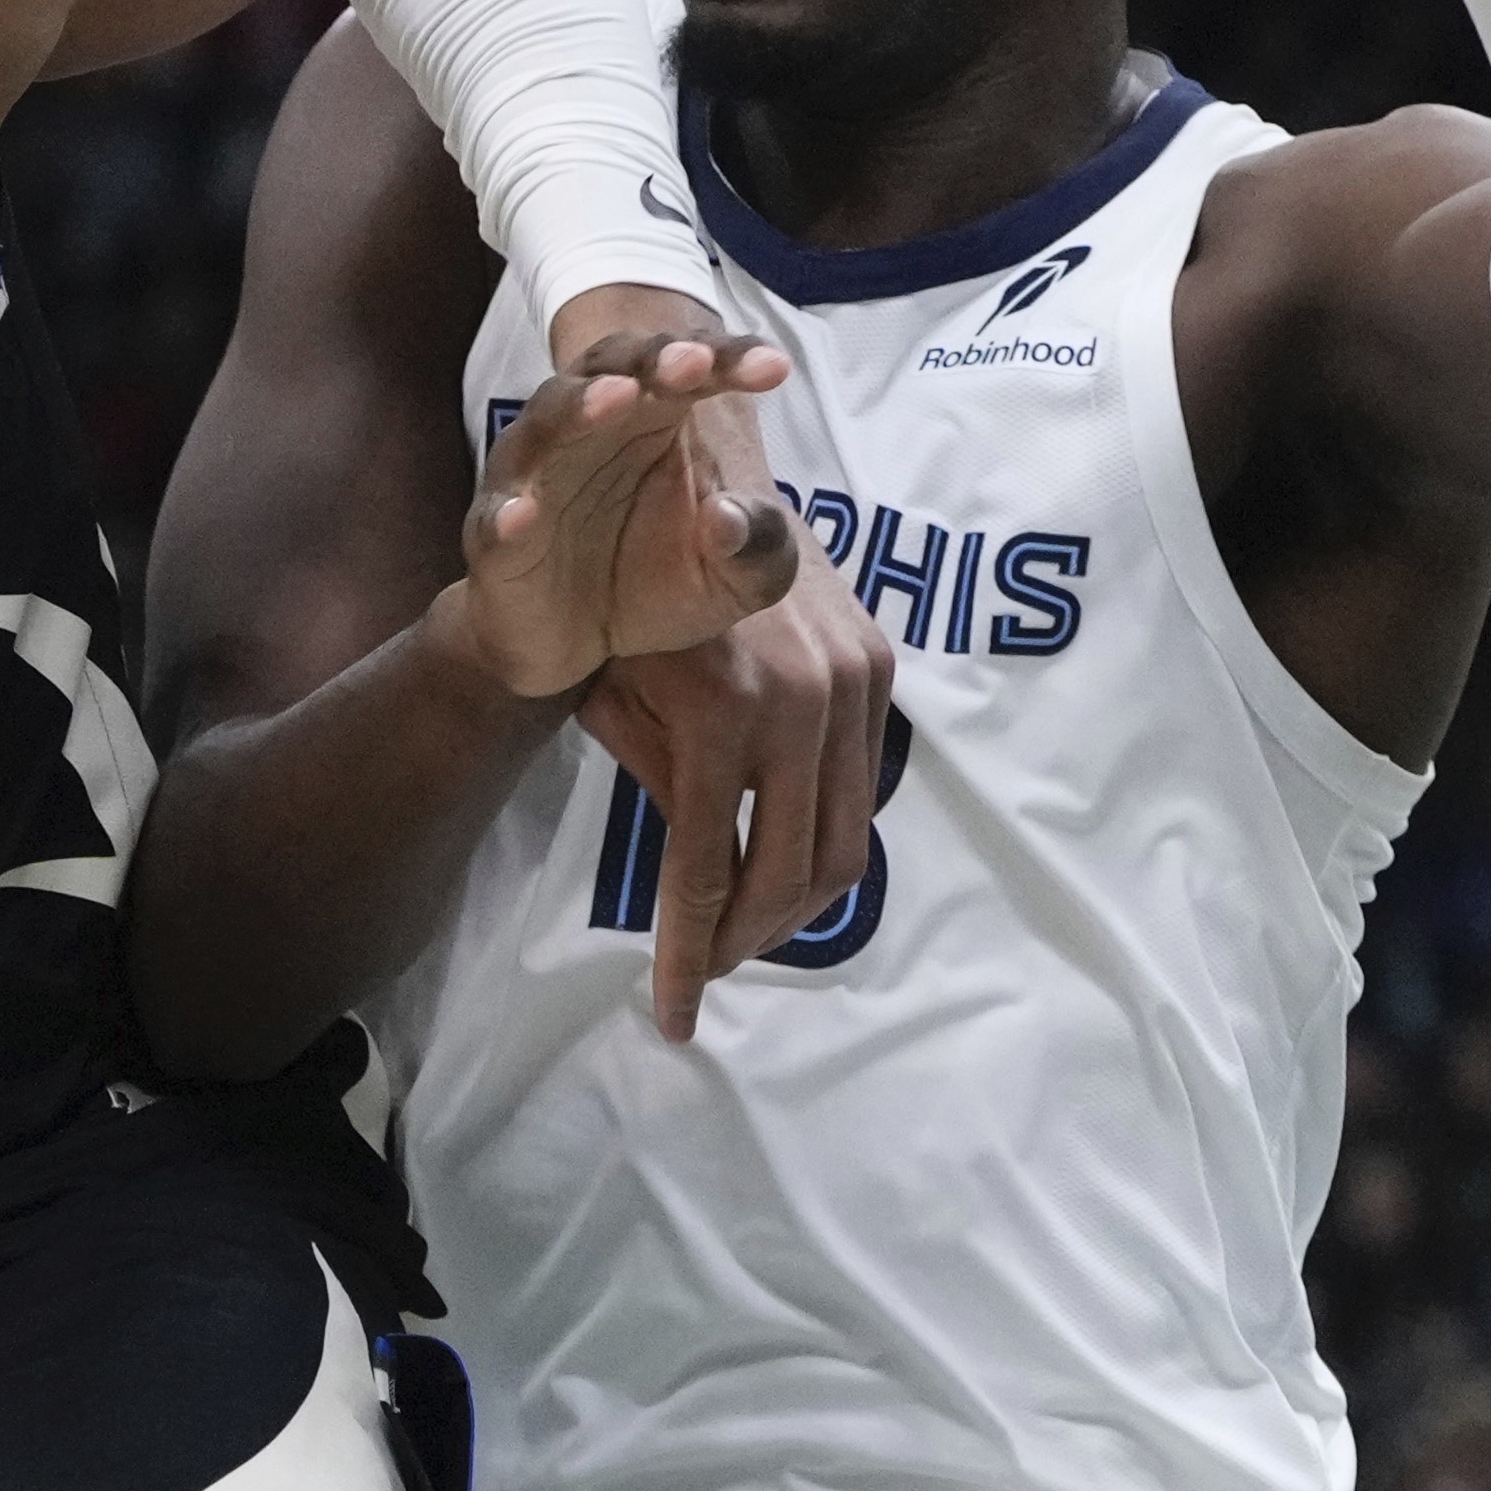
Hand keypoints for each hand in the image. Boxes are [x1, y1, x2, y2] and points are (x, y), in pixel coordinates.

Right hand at [452, 293, 797, 700]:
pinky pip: (496, 516)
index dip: (730, 360)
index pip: (694, 370)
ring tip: (616, 400)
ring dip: (580, 405)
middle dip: (654, 360)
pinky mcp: (494, 535)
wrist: (574, 648)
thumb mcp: (734, 580)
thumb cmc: (656, 586)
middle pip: (616, 368)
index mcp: (657, 419)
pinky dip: (508, 511)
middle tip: (693, 362)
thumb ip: (758, 551)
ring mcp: (536, 475)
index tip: (774, 368)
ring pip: (548, 421)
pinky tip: (524, 514)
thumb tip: (731, 519)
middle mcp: (591, 429)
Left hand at [579, 569, 900, 1041]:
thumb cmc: (624, 591)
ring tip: (738, 937)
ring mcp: (853, 685)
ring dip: (791, 909)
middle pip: (786, 879)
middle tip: (700, 980)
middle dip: (740, 945)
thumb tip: (693, 891)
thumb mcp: (611, 694)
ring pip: (842, 847)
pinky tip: (777, 867)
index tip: (669, 1017)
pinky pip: (862, 793)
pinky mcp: (878, 670)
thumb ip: (655, 787)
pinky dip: (822, 846)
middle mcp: (802, 704)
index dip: (686, 957)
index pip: (705, 874)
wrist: (693, 473)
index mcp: (721, 714)